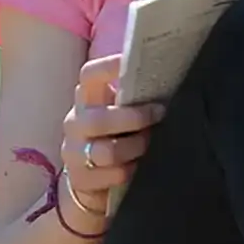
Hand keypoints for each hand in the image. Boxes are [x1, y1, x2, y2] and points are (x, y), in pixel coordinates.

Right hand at [61, 55, 163, 213]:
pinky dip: (130, 171)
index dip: (111, 67)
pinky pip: (112, 175)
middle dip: (135, 118)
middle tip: (159, 114)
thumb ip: (132, 96)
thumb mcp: (118, 111)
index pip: (90, 75)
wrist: (89, 177)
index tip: (138, 64)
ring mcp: (74, 152)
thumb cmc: (113, 134)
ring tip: (149, 144)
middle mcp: (76, 122)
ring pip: (108, 152)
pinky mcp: (80, 179)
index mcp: (87, 98)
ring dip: (136, 147)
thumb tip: (170, 75)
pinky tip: (137, 166)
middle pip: (101, 119)